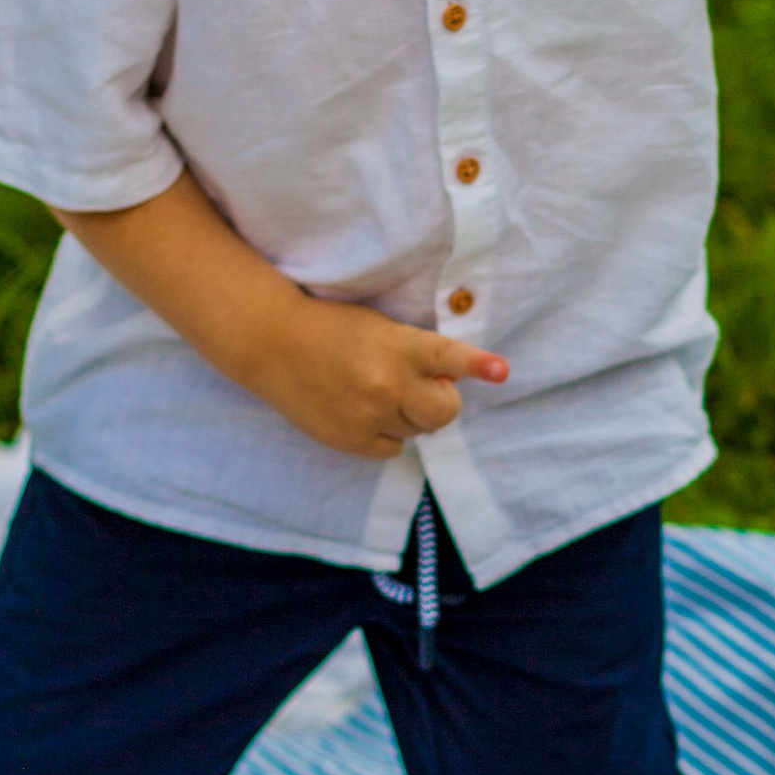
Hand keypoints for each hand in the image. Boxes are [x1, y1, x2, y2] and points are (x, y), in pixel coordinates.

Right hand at [245, 293, 507, 458]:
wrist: (272, 344)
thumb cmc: (332, 329)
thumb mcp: (380, 327)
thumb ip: (416, 352)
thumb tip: (448, 382)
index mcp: (398, 346)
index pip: (449, 358)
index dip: (478, 365)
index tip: (501, 371)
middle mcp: (388, 383)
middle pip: (445, 411)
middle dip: (440, 400)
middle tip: (422, 386)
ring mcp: (369, 415)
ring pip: (419, 431)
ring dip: (409, 415)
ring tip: (378, 392)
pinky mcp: (351, 440)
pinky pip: (392, 448)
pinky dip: (386, 433)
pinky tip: (363, 410)